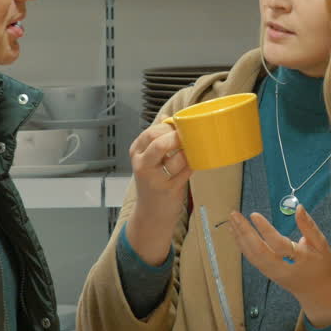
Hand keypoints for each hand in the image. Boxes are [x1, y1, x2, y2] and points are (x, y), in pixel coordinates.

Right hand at [125, 119, 191, 265]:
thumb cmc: (153, 182)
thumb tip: (167, 118)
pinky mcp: (168, 190)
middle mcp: (142, 165)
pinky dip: (193, 164)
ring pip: (177, 158)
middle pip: (160, 144)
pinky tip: (194, 163)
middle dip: (178, 138)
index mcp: (136, 152)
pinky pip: (186, 171)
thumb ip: (157, 139)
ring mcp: (154, 179)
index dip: (168, 128)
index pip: (151, 132)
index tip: (180, 127)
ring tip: (194, 149)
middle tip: (189, 137)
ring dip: (189, 151)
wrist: (151, 213)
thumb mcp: (149, 159)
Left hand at [228, 205, 330, 327]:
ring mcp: (272, 273)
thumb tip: (299, 207)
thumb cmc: (320, 265)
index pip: (279, 245)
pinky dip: (242, 244)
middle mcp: (282, 269)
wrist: (316, 292)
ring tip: (232, 220)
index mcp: (299, 260)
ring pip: (252, 256)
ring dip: (240, 237)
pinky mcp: (266, 273)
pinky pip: (252, 258)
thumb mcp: (321, 245)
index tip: (254, 215)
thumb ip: (309, 227)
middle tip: (234, 215)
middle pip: (259, 251)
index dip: (266, 230)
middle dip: (245, 232)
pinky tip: (235, 232)